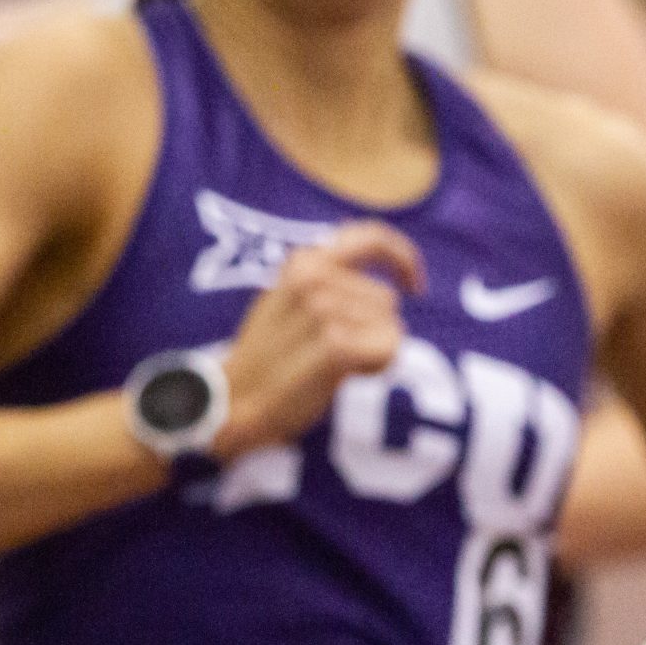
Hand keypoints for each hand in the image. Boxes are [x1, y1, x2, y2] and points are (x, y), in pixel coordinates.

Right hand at [213, 223, 422, 456]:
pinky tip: (343, 375)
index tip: (416, 284)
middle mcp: (313, 278)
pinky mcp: (336, 345)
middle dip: (371, 327)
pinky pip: (388, 349)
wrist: (229, 404)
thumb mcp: (288, 300)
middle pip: (386, 300)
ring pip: (391, 327)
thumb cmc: (266, 358)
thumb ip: (327, 281)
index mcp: (303, 261)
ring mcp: (324, 310)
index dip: (402, 258)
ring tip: (326, 364)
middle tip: (326, 353)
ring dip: (370, 350)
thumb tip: (385, 280)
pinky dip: (376, 366)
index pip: (371, 239)